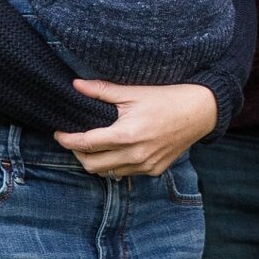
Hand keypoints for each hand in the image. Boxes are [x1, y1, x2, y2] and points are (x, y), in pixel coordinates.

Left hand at [55, 81, 217, 177]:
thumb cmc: (166, 98)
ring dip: (96, 161)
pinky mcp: (154, 170)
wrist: (199, 112)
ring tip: (94, 145)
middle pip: (92, 165)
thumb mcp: (133, 92)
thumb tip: (75, 85)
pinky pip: (125, 173)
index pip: (86, 144)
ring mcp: (145, 166)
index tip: (59, 133)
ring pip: (107, 172)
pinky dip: (115, 164)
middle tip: (74, 140)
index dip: (68, 140)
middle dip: (78, 154)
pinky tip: (116, 150)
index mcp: (127, 134)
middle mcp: (135, 155)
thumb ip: (102, 90)